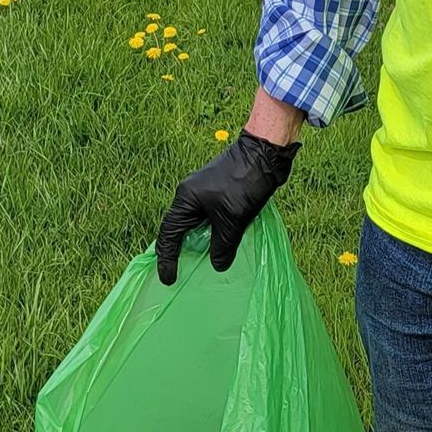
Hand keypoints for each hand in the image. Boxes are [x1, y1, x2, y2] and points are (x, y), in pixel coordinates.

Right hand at [154, 129, 298, 285]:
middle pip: (180, 228)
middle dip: (181, 251)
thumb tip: (218, 265)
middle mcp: (190, 194)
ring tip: (202, 263)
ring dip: (199, 242)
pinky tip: (221, 244)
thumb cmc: (244, 183)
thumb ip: (223, 245)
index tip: (169, 279)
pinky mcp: (218, 190)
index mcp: (186, 199)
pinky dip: (212, 233)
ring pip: (196, 223)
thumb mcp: (233, 220)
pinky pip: (209, 217)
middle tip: (182, 274)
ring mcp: (204, 190)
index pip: (169, 234)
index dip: (167, 258)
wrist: (265, 153)